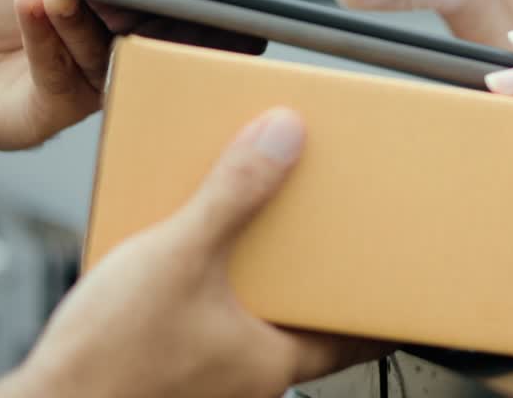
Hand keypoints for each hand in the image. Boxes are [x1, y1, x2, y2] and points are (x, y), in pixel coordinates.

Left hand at [0, 0, 263, 153]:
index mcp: (120, 11)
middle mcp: (115, 46)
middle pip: (132, 24)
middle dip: (119, 1)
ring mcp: (92, 78)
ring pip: (95, 46)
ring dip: (74, 17)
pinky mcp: (62, 106)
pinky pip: (59, 70)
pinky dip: (43, 37)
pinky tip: (30, 7)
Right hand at [0, 109, 382, 397]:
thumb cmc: (105, 366)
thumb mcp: (179, 257)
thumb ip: (234, 194)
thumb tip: (284, 139)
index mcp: (271, 360)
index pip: (356, 337)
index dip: (383, 304)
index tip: (406, 274)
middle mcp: (247, 377)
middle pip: (305, 320)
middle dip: (314, 274)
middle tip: (326, 231)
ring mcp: (208, 379)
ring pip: (254, 321)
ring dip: (259, 279)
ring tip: (252, 231)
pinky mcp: (169, 371)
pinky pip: (210, 323)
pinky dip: (214, 289)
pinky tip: (186, 258)